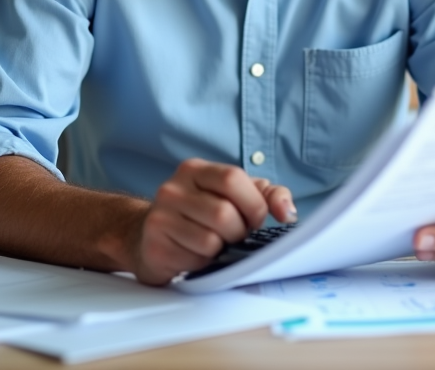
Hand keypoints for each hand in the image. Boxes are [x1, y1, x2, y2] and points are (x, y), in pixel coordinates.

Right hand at [130, 158, 295, 285]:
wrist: (147, 237)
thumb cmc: (200, 216)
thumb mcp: (235, 196)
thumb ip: (267, 196)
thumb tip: (287, 212)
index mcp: (196, 170)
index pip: (233, 178)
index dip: (253, 203)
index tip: (256, 219)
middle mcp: (173, 188)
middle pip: (224, 214)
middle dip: (238, 232)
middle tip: (233, 236)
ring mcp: (160, 217)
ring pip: (211, 241)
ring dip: (221, 250)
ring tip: (213, 245)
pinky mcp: (155, 246)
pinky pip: (194, 260)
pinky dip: (203, 263)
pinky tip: (194, 255)